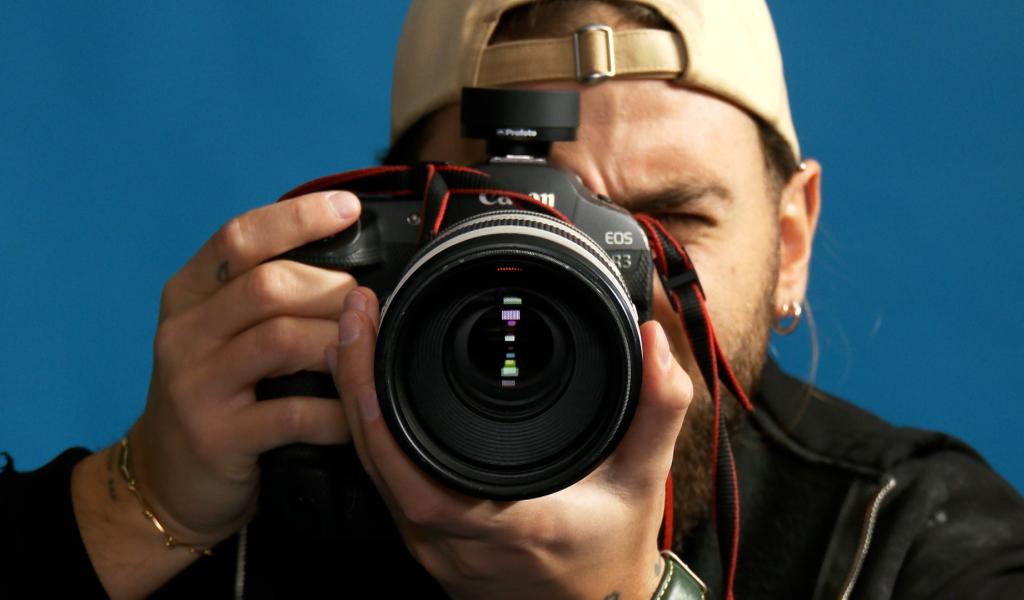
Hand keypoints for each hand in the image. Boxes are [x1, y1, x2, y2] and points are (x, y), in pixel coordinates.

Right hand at [134, 190, 362, 541]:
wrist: (166, 480)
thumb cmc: (214, 395)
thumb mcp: (222, 334)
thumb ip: (265, 297)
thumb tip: (349, 266)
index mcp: (188, 295)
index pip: (240, 238)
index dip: (297, 218)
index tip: (347, 209)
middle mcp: (184, 332)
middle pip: (269, 285)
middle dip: (333, 290)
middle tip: (367, 306)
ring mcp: (196, 385)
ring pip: (280, 340)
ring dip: (337, 343)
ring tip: (364, 353)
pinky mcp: (217, 437)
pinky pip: (292, 414)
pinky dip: (336, 411)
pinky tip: (355, 415)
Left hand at [327, 287, 692, 599]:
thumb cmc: (614, 548)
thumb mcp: (646, 478)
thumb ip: (658, 408)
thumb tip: (655, 344)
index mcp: (506, 525)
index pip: (415, 476)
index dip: (377, 413)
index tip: (370, 342)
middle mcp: (456, 541)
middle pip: (377, 462)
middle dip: (354, 382)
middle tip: (355, 316)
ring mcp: (436, 547)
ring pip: (374, 474)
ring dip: (356, 404)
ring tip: (352, 339)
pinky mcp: (429, 543)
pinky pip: (385, 484)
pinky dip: (370, 432)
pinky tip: (367, 391)